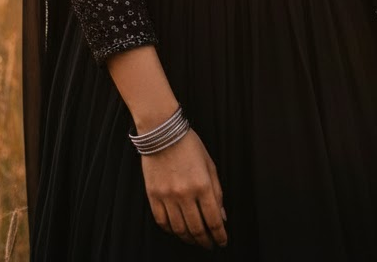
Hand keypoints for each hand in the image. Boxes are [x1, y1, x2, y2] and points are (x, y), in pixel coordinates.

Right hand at [141, 127, 227, 249]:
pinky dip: (171, 230)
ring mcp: (167, 196)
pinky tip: (177, 230)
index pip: (214, 220)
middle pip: (197, 229)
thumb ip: (217, 191)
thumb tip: (222, 215)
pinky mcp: (153, 196)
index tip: (222, 241)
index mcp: (202, 185)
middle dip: (205, 241)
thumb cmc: (188, 145)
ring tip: (195, 240)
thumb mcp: (210, 164)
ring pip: (179, 229)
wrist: (162, 131)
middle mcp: (185, 194)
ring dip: (189, 239)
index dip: (220, 235)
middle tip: (209, 245)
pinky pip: (162, 222)